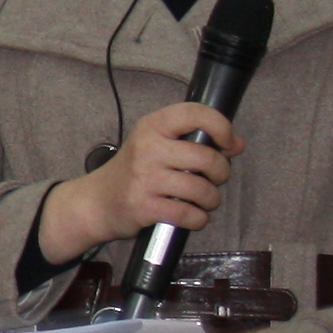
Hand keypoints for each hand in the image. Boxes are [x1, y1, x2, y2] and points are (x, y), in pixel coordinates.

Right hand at [38, 99, 244, 262]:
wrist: (96, 202)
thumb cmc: (135, 171)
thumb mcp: (157, 145)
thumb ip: (194, 141)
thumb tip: (237, 144)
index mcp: (152, 126)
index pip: (195, 113)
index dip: (221, 126)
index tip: (228, 143)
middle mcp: (148, 148)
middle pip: (206, 158)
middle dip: (221, 173)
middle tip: (213, 179)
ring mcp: (144, 178)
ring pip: (201, 190)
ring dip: (211, 200)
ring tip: (204, 201)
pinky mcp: (144, 206)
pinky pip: (188, 214)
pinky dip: (198, 219)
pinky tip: (193, 217)